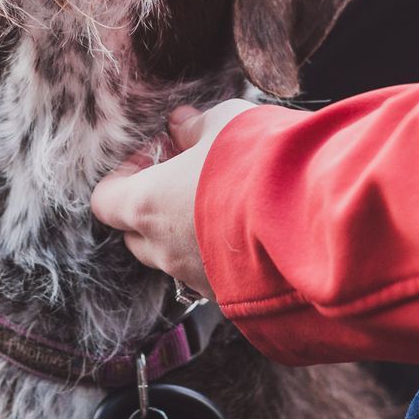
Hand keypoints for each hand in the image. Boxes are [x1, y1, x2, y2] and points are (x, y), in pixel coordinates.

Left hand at [90, 99, 259, 298]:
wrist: (313, 218)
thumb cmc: (257, 163)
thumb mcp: (224, 123)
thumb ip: (195, 125)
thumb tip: (180, 124)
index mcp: (147, 205)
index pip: (105, 201)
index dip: (124, 176)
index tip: (157, 155)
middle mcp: (164, 250)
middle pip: (135, 235)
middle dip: (152, 207)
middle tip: (186, 178)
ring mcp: (196, 278)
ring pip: (173, 258)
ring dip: (186, 233)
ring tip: (222, 202)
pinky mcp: (231, 296)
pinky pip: (209, 275)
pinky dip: (217, 255)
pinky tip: (247, 228)